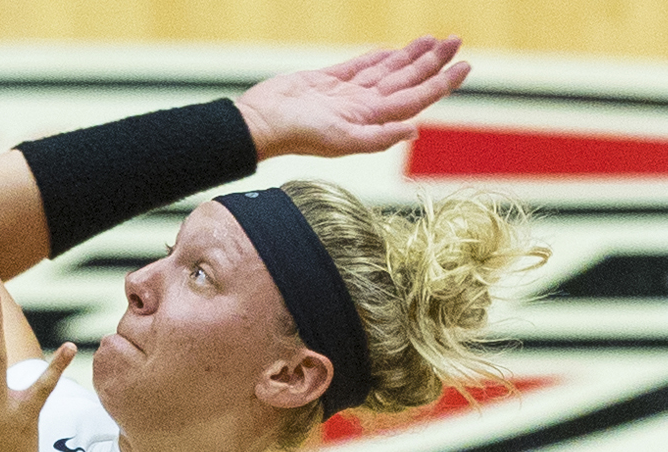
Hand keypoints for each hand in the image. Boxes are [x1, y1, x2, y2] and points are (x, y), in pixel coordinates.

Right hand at [236, 36, 468, 159]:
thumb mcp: (339, 140)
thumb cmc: (295, 135)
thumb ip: (378, 137)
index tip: (464, 65)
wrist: (258, 122)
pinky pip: (359, 66)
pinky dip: (377, 58)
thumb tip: (415, 129)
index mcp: (369, 119)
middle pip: (406, 80)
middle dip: (433, 62)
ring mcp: (344, 94)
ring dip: (410, 56)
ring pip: (387, 71)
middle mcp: (361, 107)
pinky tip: (392, 52)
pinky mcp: (325, 82)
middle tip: (456, 41)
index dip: (442, 82)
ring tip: (433, 40)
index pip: (415, 97)